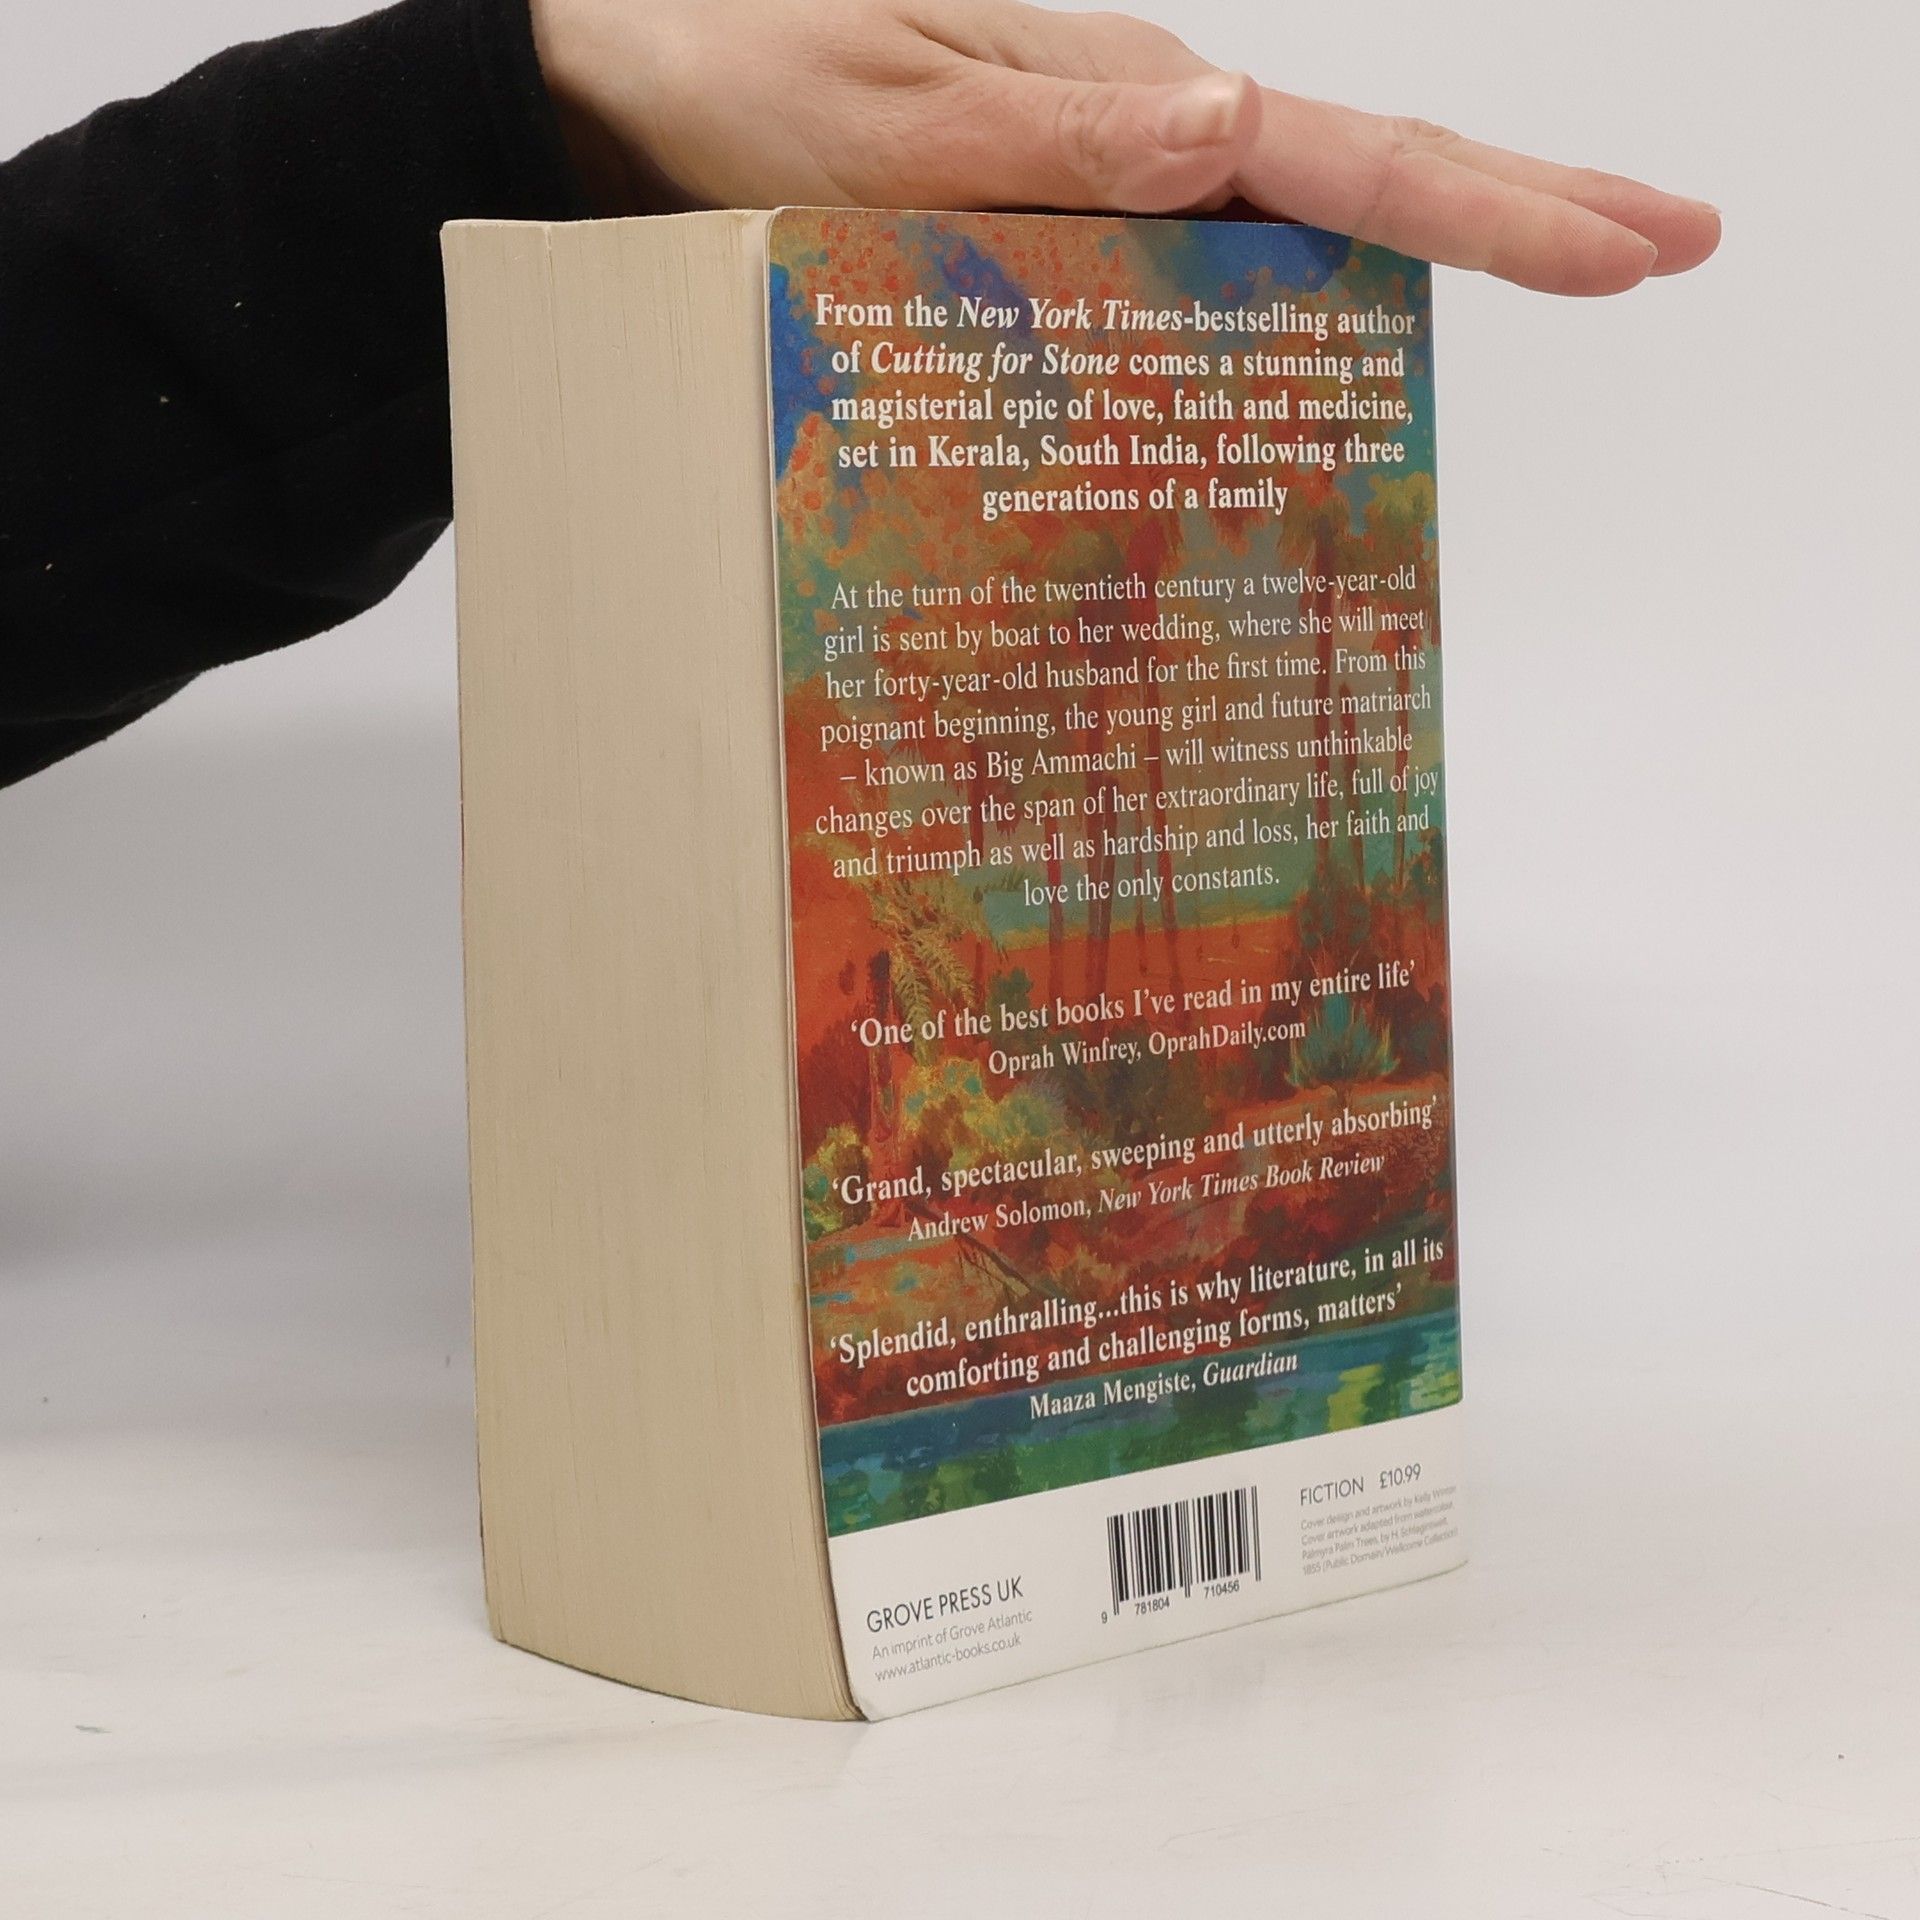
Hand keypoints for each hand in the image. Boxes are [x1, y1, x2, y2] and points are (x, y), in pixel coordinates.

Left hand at [530, 0, 1719, 294]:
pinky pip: (1206, 260)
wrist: (633, 83)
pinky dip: (1301, 288)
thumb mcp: (880, 117)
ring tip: (1569, 266)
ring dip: (1438, 241)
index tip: (1635, 243)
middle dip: (1522, 202)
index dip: (1497, 205)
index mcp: (1115, 99)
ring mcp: (1109, 173)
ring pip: (1302, 213)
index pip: (1342, 152)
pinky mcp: (1067, 217)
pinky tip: (1347, 329)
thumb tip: (1233, 130)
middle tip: (1667, 243)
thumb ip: (1050, 139)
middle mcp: (1134, 133)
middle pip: (1362, 168)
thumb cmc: (737, 82)